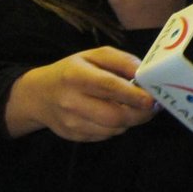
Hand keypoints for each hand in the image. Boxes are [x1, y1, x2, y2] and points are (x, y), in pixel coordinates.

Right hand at [3, 47, 156, 140]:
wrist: (38, 95)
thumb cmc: (72, 71)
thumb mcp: (94, 55)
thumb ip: (121, 60)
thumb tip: (143, 72)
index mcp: (76, 76)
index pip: (108, 87)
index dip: (133, 95)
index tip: (152, 98)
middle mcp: (71, 101)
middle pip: (113, 115)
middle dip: (140, 113)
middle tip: (154, 106)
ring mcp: (71, 122)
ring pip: (112, 129)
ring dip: (131, 121)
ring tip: (138, 109)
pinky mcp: (73, 136)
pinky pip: (104, 136)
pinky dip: (118, 127)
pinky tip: (119, 115)